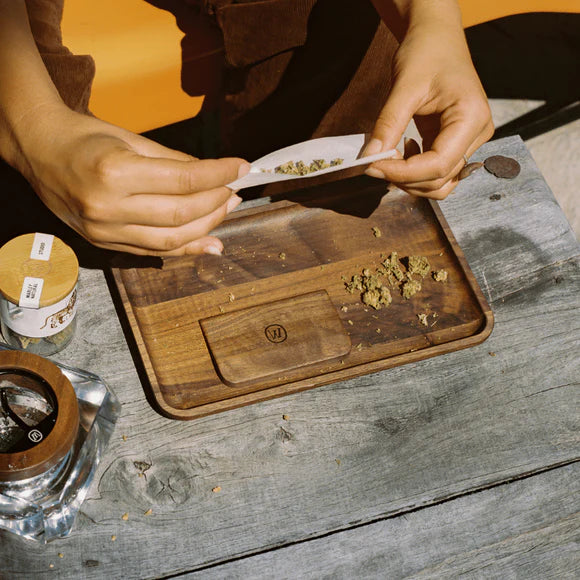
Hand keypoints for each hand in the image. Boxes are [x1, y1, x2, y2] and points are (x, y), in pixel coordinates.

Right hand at [17, 106, 249, 255]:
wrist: (39, 151)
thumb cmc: (85, 137)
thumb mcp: (131, 139)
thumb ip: (173, 161)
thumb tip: (212, 175)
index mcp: (114, 172)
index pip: (182, 180)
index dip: (218, 175)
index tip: (240, 167)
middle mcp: (108, 207)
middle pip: (180, 214)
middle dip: (216, 203)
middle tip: (235, 190)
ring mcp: (104, 231)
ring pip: (171, 240)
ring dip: (207, 227)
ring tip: (226, 209)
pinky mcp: (104, 243)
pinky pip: (154, 251)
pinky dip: (186, 248)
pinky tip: (210, 242)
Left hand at [364, 17, 493, 198]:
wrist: (436, 37)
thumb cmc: (426, 52)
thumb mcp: (403, 87)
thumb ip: (387, 126)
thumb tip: (370, 158)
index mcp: (472, 117)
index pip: (440, 164)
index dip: (404, 173)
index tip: (374, 167)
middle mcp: (477, 133)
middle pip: (440, 179)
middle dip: (404, 178)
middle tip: (374, 163)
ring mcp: (469, 140)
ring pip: (439, 182)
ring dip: (410, 180)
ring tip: (389, 157)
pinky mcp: (456, 143)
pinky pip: (437, 172)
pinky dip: (415, 172)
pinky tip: (403, 151)